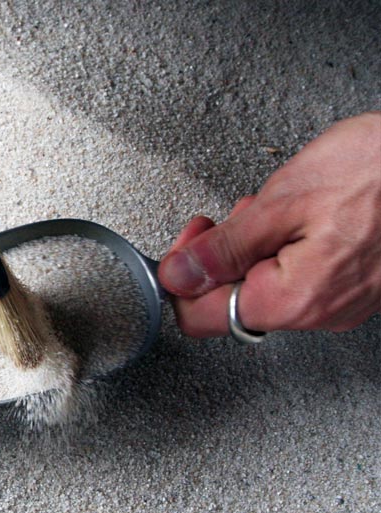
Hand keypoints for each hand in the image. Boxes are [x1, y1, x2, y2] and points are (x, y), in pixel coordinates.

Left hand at [158, 111, 380, 336]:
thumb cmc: (380, 169)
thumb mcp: (281, 201)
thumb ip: (222, 248)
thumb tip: (177, 275)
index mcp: (293, 299)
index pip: (200, 318)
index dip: (181, 279)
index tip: (188, 244)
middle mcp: (320, 312)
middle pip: (232, 304)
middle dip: (219, 258)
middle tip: (231, 217)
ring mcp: (343, 302)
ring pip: (267, 288)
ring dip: (254, 249)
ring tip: (275, 209)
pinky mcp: (359, 285)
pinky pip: (301, 278)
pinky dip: (286, 248)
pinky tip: (300, 217)